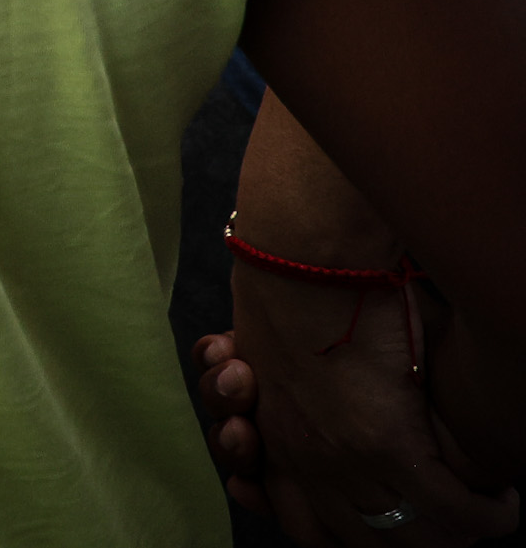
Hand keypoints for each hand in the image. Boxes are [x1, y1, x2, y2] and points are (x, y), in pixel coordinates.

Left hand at [208, 266, 519, 543]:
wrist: (300, 252)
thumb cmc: (293, 284)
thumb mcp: (278, 350)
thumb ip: (297, 387)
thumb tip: (321, 392)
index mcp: (270, 435)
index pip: (299, 520)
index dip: (340, 533)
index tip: (374, 518)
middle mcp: (300, 457)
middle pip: (352, 540)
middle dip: (398, 541)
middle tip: (439, 528)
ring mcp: (340, 458)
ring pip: (404, 537)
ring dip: (445, 537)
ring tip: (475, 521)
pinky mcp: (386, 444)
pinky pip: (448, 509)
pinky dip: (484, 515)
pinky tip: (501, 502)